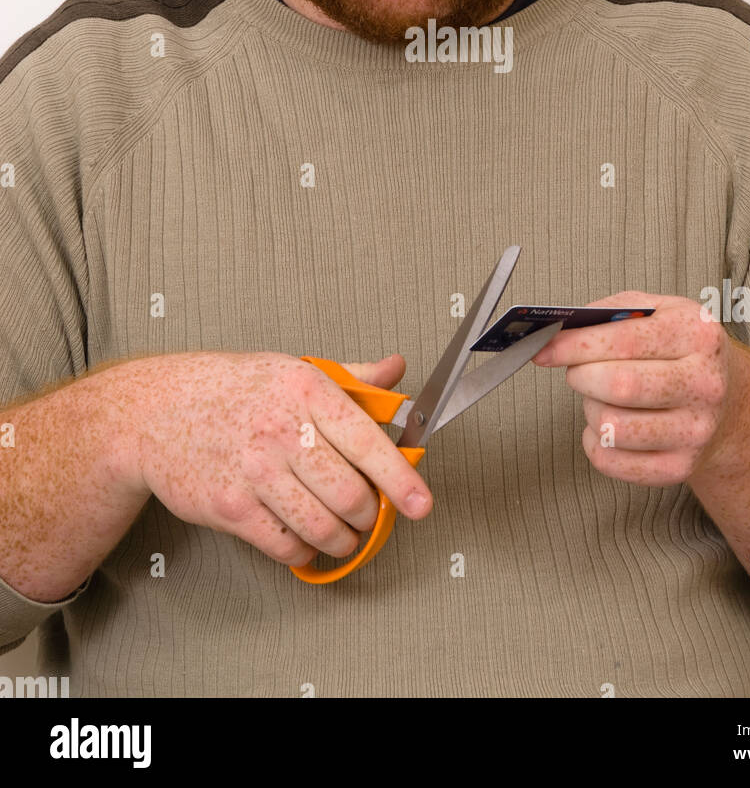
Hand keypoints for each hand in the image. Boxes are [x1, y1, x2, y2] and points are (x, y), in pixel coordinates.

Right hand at [117, 350, 432, 567]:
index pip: (367, 441)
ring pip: (322, 527)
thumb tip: (397, 371)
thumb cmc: (234, 389)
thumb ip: (352, 377)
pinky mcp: (230, 507)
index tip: (421, 503)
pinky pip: (285, 545)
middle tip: (370, 514)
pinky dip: (305, 550)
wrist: (158, 411)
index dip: (401, 479)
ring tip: (343, 533)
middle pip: (350, 495)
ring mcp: (254, 471)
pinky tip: (305, 537)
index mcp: (306, 391)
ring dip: (343, 540)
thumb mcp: (295, 369)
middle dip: (370, 515)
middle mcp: (282, 431)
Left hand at [532, 292, 734, 484]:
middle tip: (577, 371)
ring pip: (611, 427)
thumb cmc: (681, 349)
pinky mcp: (680, 468)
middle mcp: (704, 385)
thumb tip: (561, 329)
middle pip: (619, 386)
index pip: (624, 342)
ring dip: (590, 409)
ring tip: (599, 397)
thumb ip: (613, 311)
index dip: (575, 346)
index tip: (546, 348)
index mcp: (698, 335)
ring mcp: (696, 431)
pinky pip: (611, 461)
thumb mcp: (660, 311)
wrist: (728, 400)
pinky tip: (606, 425)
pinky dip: (594, 442)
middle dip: (581, 376)